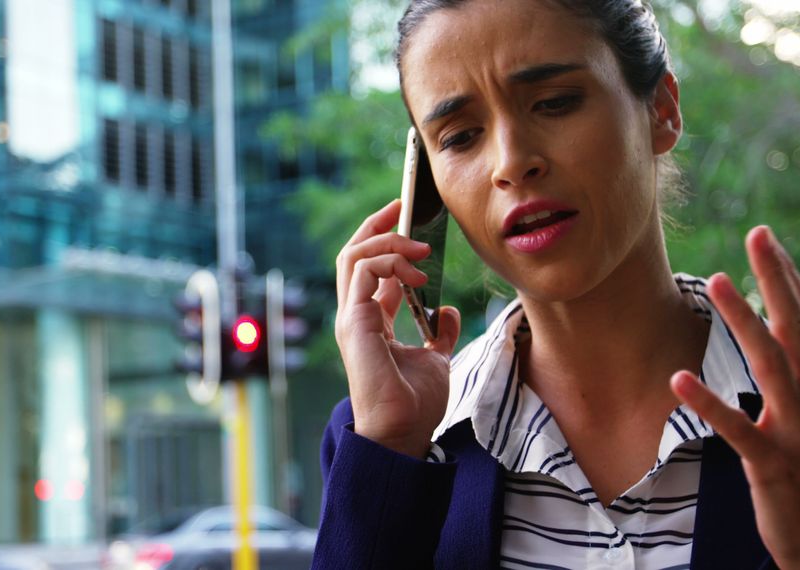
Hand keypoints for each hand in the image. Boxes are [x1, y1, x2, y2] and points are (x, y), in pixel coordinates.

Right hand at [334, 199, 460, 458]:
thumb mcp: (436, 358)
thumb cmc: (414, 403)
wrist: (402, 431)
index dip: (386, 241)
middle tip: (403, 207)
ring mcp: (351, 317)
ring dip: (387, 242)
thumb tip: (448, 311)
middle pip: (353, 254)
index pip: (369, 269)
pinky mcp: (355, 321)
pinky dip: (389, 261)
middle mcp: (355, 315)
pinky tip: (416, 273)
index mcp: (370, 321)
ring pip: (354, 256)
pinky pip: (364, 271)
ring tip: (420, 248)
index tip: (408, 220)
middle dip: (376, 225)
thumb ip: (439, 332)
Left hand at [670, 226, 799, 568]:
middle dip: (775, 279)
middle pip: (796, 329)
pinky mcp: (774, 465)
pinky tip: (679, 378)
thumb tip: (781, 326)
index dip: (788, 278)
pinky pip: (738, 430)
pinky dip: (710, 403)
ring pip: (772, 367)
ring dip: (743, 321)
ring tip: (714, 281)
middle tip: (756, 235)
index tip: (767, 239)